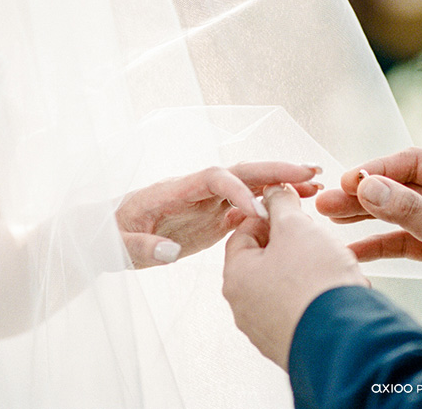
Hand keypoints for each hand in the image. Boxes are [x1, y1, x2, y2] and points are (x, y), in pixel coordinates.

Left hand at [116, 162, 321, 267]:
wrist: (105, 233)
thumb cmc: (109, 236)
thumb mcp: (118, 246)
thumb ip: (143, 248)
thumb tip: (170, 252)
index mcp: (172, 190)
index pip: (211, 178)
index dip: (237, 190)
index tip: (260, 210)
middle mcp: (194, 190)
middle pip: (238, 172)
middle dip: (273, 170)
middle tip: (310, 171)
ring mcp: (206, 203)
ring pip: (249, 186)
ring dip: (280, 183)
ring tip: (316, 185)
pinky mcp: (213, 218)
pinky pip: (247, 207)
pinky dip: (272, 206)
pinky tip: (298, 208)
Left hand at [222, 185, 366, 367]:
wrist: (348, 339)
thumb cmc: (316, 284)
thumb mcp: (296, 227)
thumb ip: (281, 203)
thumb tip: (275, 191)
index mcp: (236, 277)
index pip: (244, 232)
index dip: (270, 216)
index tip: (290, 211)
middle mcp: (244, 307)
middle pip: (263, 259)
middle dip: (291, 243)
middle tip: (314, 238)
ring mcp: (266, 329)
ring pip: (283, 285)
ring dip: (306, 269)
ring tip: (329, 265)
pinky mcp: (290, 344)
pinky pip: (299, 309)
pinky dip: (314, 296)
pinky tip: (333, 291)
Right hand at [316, 147, 421, 351]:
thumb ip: (408, 211)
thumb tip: (366, 185)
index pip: (412, 163)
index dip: (377, 170)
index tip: (347, 182)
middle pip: (398, 187)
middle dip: (362, 195)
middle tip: (326, 201)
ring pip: (395, 214)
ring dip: (363, 217)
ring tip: (328, 216)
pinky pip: (401, 242)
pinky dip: (376, 245)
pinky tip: (352, 249)